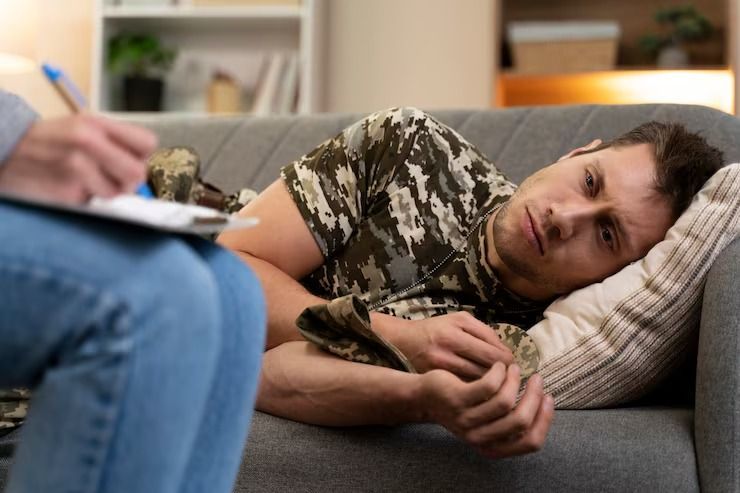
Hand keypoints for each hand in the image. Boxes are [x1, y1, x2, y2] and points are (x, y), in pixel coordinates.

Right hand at [0, 113, 157, 203]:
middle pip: (138, 172)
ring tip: (85, 181)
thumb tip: (143, 164)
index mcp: (95, 124)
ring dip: (105, 191)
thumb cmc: (49, 141)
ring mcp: (77, 169)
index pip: (147, 143)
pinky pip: (93, 204)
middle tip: (113, 178)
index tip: (130, 159)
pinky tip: (68, 187)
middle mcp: (88, 142)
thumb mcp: (81, 126)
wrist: (5, 150)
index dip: (141, 155)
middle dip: (129, 180)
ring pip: (117, 193)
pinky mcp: (67, 193)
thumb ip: (114, 140)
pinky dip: (85, 200)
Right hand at [378, 311, 514, 378]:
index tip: (514, 364)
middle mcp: (446, 354)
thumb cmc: (436, 329)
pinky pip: (466, 391)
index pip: (491, 354)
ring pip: (477, 385)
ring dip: (493, 386)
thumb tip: (507, 351)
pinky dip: (478, 391)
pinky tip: (484, 389)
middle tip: (512, 376)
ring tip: (501, 383)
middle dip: (503, 376)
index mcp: (455, 334)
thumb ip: (485, 332)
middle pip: (486, 372)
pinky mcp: (437, 383)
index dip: (508, 362)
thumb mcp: (460, 320)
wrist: (403, 343)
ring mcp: (440, 371)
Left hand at [418, 363, 554, 457]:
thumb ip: (510, 419)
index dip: (544, 420)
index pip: (530, 443)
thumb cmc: (464, 405)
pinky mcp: (457, 399)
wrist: (426, 396)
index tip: (548, 398)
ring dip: (515, 381)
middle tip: (536, 378)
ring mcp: (467, 420)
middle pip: (520, 421)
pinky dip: (499, 372)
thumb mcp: (487, 420)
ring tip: (513, 368)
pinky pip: (488, 386)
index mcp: (492, 447)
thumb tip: (542, 401)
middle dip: (533, 396)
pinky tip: (498, 366)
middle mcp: (479, 438)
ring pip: (505, 401)